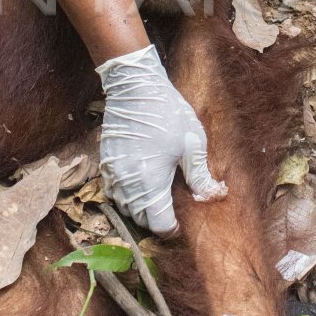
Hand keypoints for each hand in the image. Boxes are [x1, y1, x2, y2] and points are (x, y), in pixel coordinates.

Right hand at [97, 44, 226, 234]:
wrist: (135, 87)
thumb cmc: (167, 112)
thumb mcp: (192, 143)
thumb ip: (200, 175)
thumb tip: (210, 196)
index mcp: (151, 182)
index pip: (159, 223)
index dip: (172, 228)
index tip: (181, 225)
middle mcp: (127, 183)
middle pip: (139, 218)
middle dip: (156, 220)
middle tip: (172, 212)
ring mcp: (113, 173)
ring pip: (123, 206)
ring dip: (139, 209)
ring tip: (157, 199)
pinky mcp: (105, 162)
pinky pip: (112, 191)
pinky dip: (125, 195)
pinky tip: (140, 184)